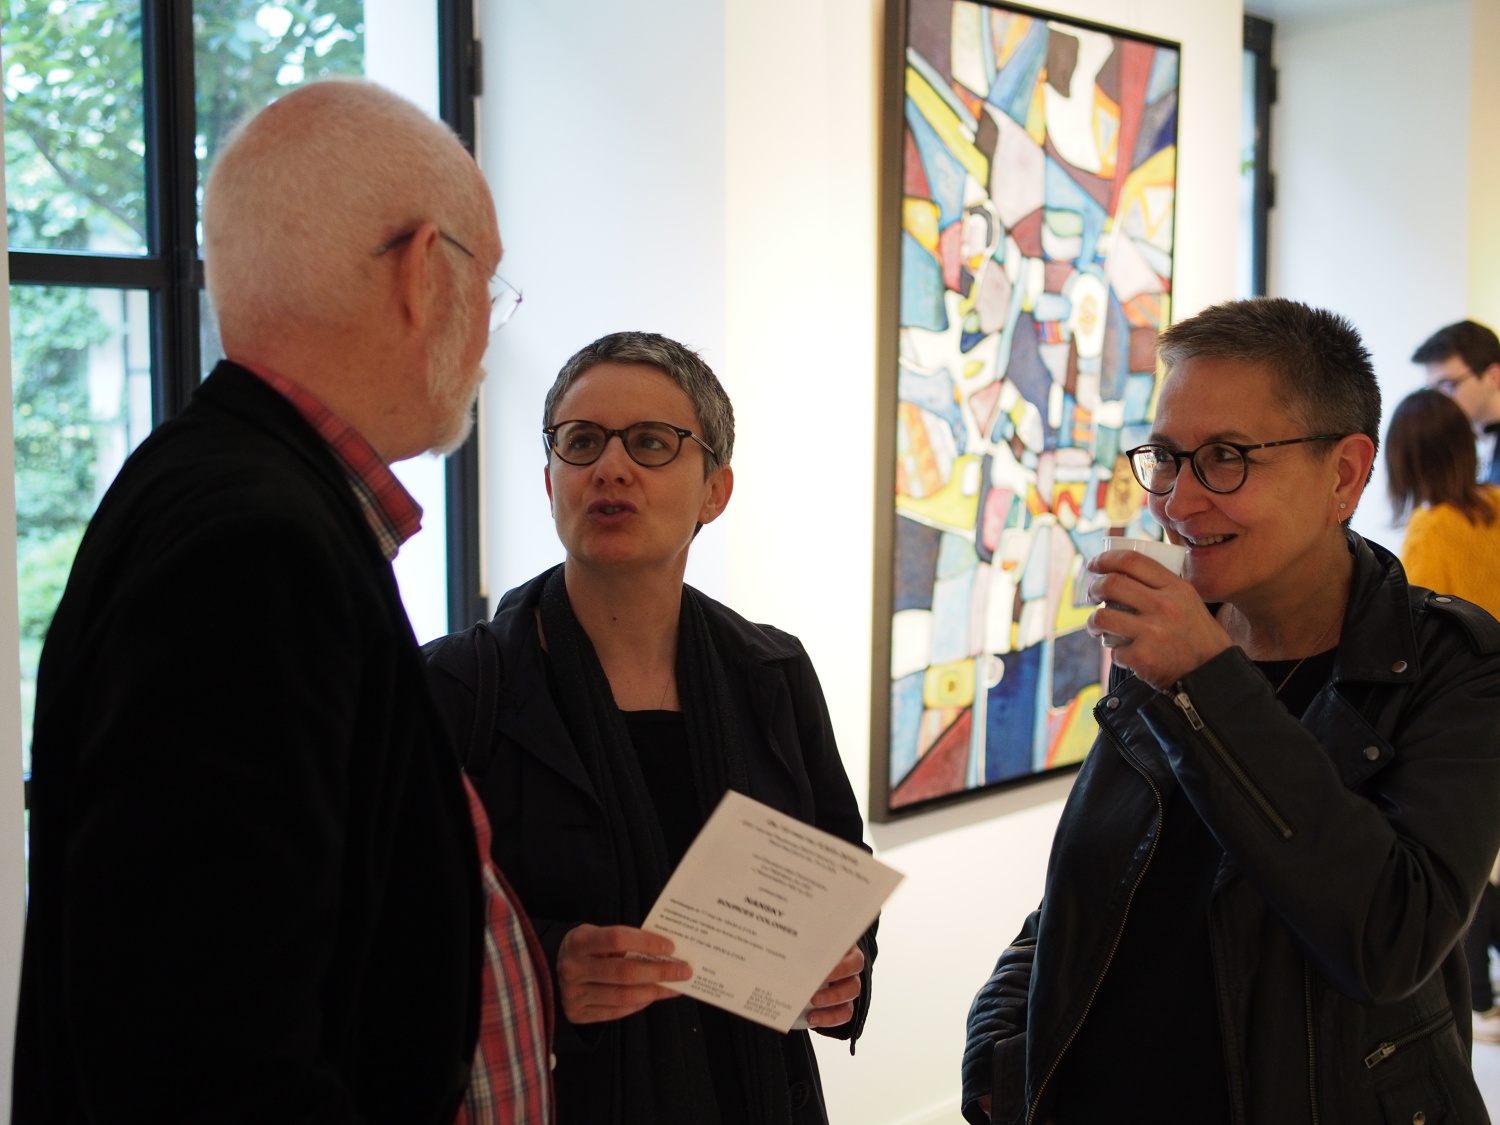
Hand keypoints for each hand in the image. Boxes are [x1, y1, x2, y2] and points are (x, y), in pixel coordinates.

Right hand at [556, 923, 691, 1024]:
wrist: (554, 968)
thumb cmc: (587, 948)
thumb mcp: (598, 935)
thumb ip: (625, 941)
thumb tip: (666, 951)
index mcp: (579, 941)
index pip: (618, 939)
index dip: (646, 942)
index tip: (671, 946)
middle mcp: (573, 968)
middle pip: (624, 972)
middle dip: (659, 971)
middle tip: (684, 971)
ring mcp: (573, 994)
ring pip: (623, 996)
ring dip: (654, 991)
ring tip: (674, 986)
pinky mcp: (577, 1013)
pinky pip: (616, 1011)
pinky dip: (638, 1004)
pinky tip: (653, 996)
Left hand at [804, 944, 863, 1028]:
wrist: (811, 961)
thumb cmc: (812, 950)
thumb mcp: (811, 946)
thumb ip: (807, 949)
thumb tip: (790, 951)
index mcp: (849, 954)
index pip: (855, 961)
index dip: (841, 969)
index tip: (822, 972)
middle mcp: (852, 972)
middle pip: (854, 985)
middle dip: (833, 993)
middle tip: (812, 996)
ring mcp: (849, 989)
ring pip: (849, 1001)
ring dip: (830, 1006)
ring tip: (811, 1011)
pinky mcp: (844, 1004)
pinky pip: (844, 1015)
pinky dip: (829, 1019)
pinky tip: (812, 1018)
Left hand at [1086, 549, 1230, 689]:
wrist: (1212, 672)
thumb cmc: (1196, 635)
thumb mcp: (1188, 601)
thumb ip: (1161, 586)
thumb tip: (1120, 573)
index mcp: (1175, 588)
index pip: (1132, 560)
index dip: (1106, 559)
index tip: (1094, 565)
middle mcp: (1164, 606)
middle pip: (1111, 584)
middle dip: (1094, 589)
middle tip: (1093, 596)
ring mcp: (1153, 632)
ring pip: (1102, 617)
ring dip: (1093, 622)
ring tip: (1097, 626)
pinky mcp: (1143, 657)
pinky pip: (1114, 650)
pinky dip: (1117, 654)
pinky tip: (1127, 655)